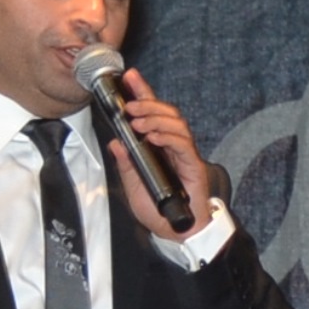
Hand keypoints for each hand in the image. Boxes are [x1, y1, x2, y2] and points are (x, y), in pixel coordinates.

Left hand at [109, 68, 214, 241]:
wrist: (178, 231)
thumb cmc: (159, 210)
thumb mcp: (133, 187)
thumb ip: (126, 165)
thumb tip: (115, 142)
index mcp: (158, 146)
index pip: (152, 114)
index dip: (143, 93)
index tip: (130, 77)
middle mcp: (172, 146)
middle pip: (166, 112)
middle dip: (148, 101)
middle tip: (129, 104)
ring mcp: (184, 154)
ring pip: (176, 123)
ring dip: (156, 118)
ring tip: (138, 121)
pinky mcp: (193, 165)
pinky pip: (183, 145)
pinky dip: (168, 137)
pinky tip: (154, 137)